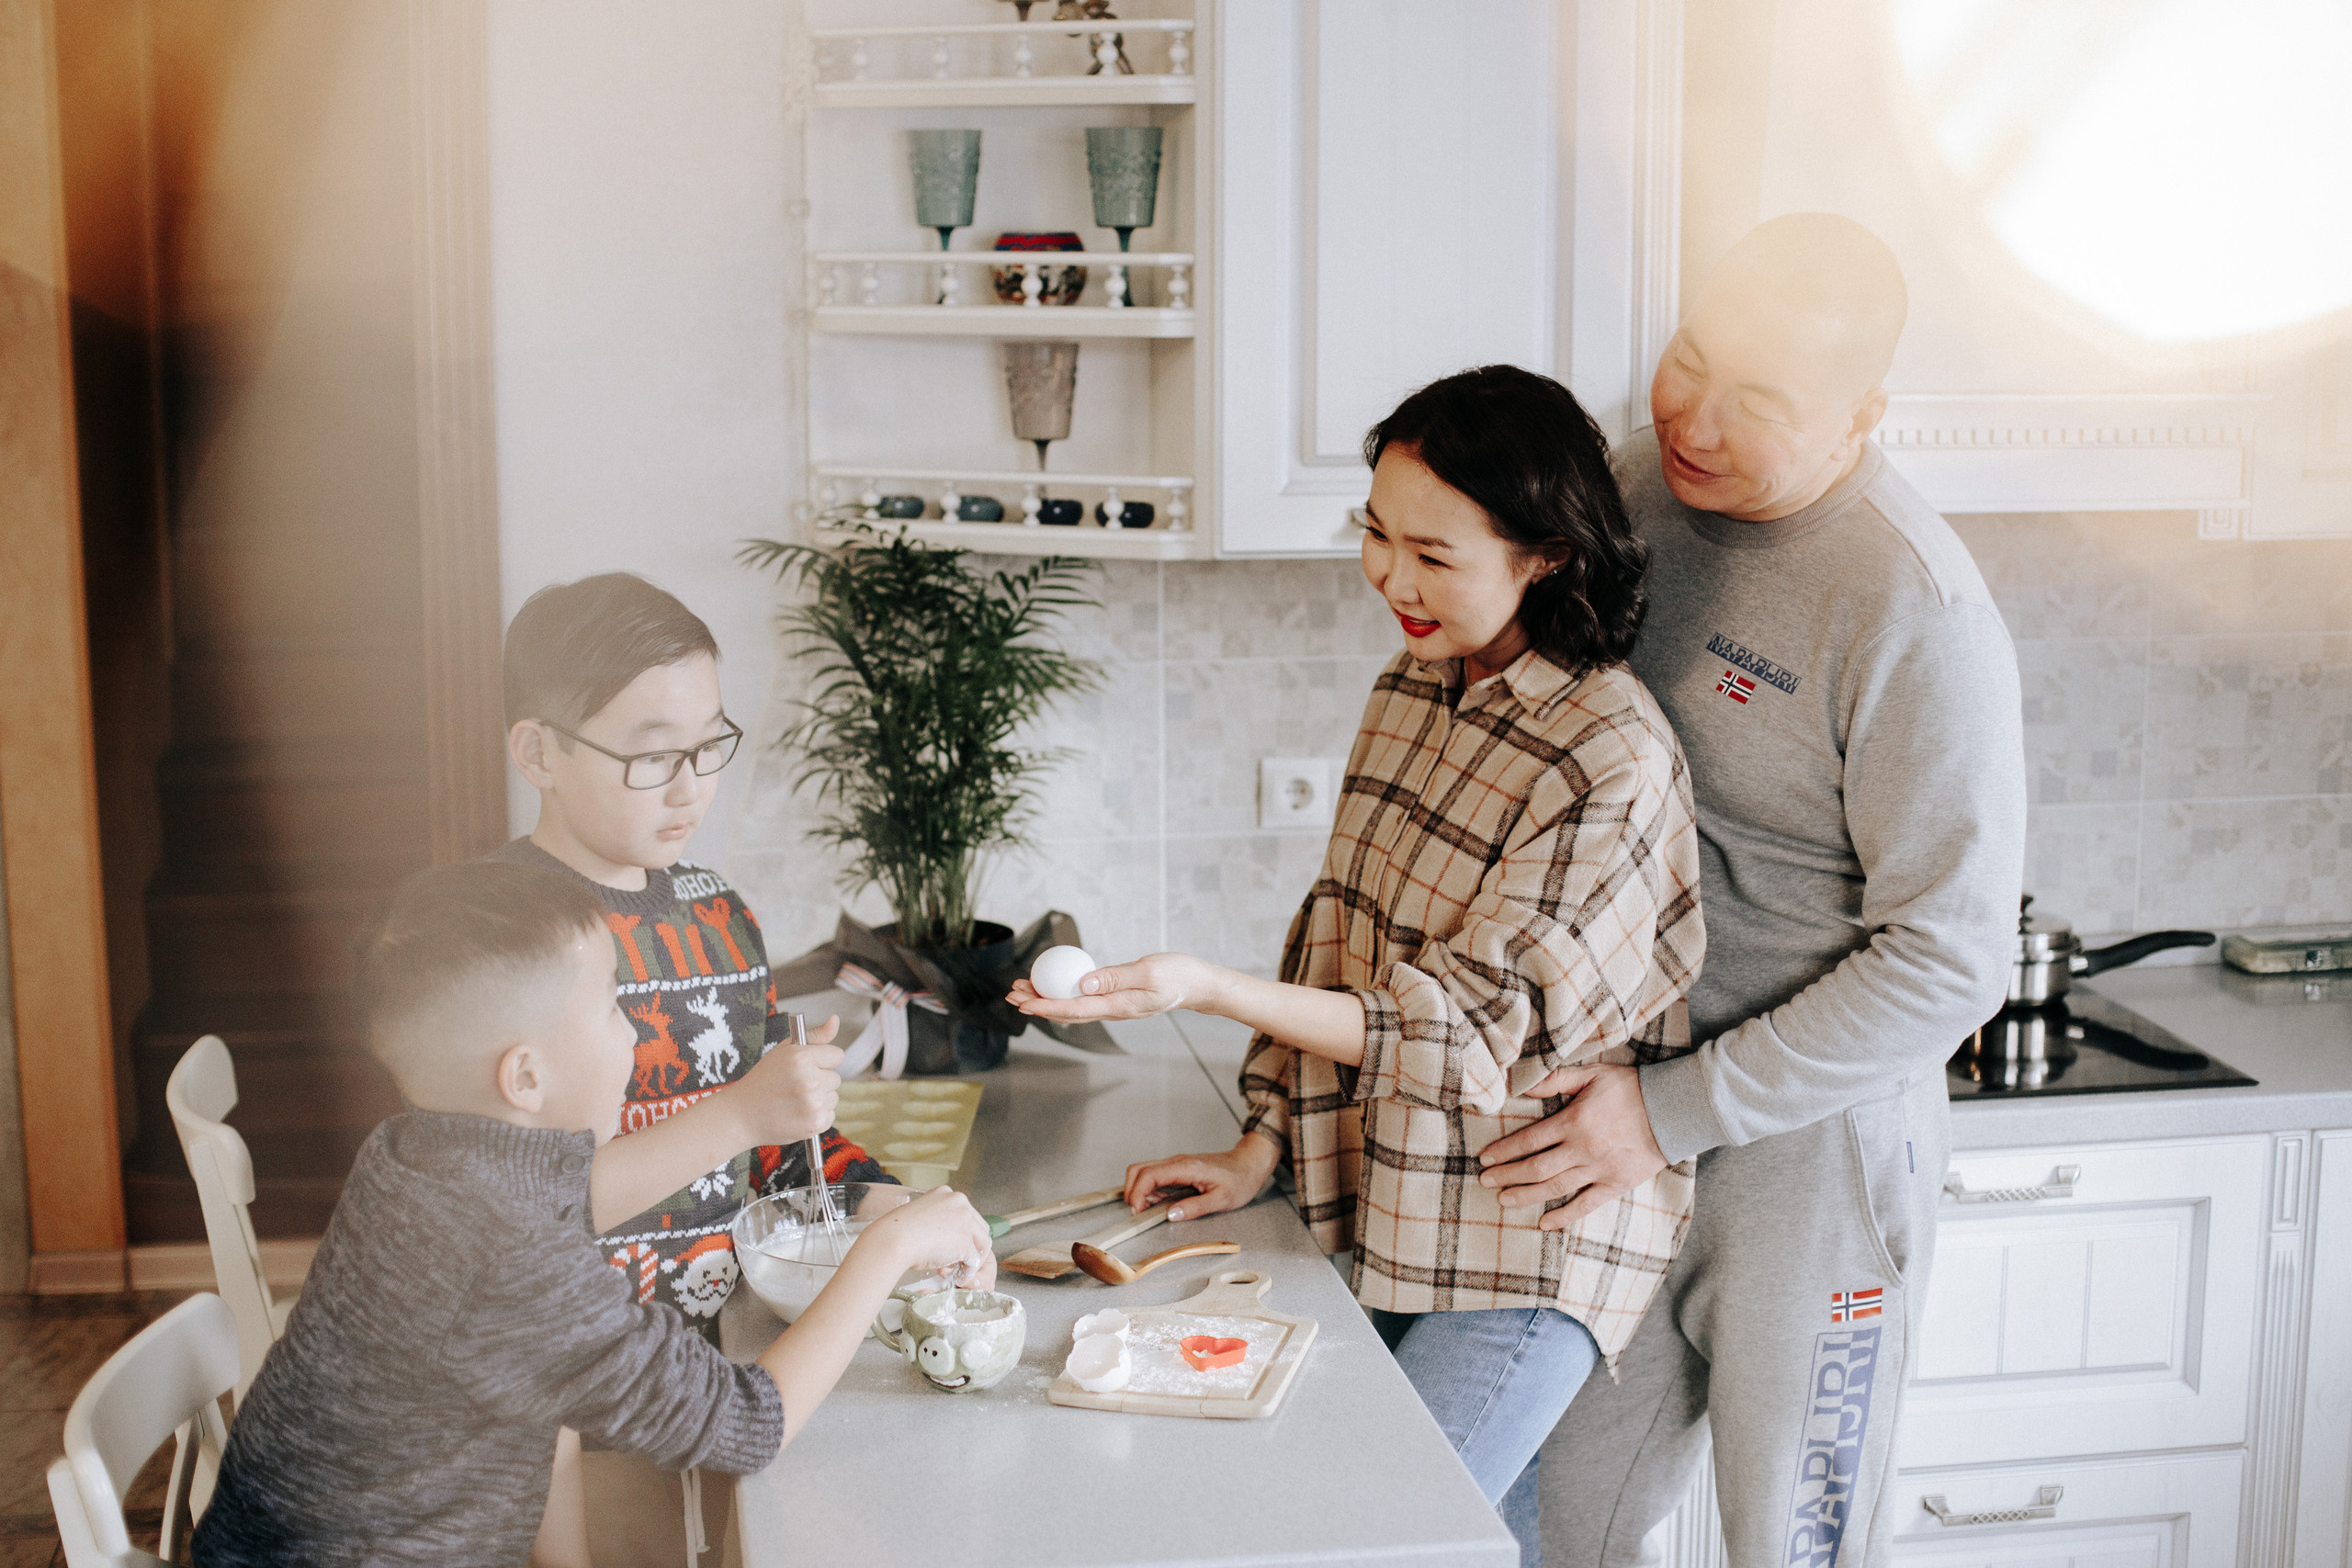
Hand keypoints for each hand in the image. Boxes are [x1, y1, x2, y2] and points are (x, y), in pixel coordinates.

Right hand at [734, 1016, 843, 1145]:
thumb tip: (835, 1019)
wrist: (742, 1115)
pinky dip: (817, 1116)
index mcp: (801, 1058)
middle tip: (795, 1086)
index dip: (822, 1061)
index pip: (837, 1055)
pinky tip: (797, 1113)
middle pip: (836, 1078)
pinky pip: (830, 1115)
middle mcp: (809, 1081)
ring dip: (819, 1099)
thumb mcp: (785, 1050)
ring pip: (833, 1097)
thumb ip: (815, 1036)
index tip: (808, 1067)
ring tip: (794, 1100)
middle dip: (820, 1080)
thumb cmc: (764, 1080)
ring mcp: (813, 1104)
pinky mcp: (815, 1124)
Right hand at [861, 1185, 995, 1287]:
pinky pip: (974, 1261)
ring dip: (972, 1258)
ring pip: (981, 1243)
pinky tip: (958, 1276)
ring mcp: (965, 1222)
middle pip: (979, 1227)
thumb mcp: (920, 1214)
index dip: (963, 1231)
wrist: (893, 1239)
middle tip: (960, 1259)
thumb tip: (944, 1233)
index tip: (955, 1243)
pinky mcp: (965, 1242)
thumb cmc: (898, 1231)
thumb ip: (936, 1217)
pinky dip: (968, 1271)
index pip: (966, 1213)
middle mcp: (960, 1203)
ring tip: (960, 1268)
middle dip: (972, 1244)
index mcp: (946, 1193)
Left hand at [1008, 952, 1223, 1023]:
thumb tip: (1082, 983)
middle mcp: (1112, 1010)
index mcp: (1118, 1006)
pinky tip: (1054, 981)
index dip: (1045, 1006)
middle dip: (1036, 1003)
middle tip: (1012, 992)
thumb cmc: (1178, 976)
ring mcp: (1114, 1006)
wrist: (1199, 985)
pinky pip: (1084, 999)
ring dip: (1046, 998)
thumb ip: (1115, 977)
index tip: (1023, 1001)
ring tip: (1023, 987)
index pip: (1073, 1009)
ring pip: (1072, 1006)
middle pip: (1066, 1011)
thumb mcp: (1149, 971)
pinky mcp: (1116, 998)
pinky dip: (1063, 991)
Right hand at [1123, 1135, 1279, 1221]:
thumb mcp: (1222, 1199)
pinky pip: (1155, 1177)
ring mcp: (1176, 1165)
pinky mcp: (1177, 1170)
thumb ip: (1195, 1208)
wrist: (1249, 1164)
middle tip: (1139, 1214)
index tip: (1137, 1212)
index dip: (1137, 1194)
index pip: (1149, 1175)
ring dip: (1139, 1192)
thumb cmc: (1239, 1179)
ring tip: (1149, 1212)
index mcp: (1186, 1167)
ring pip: (1144, 1172)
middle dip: (1131, 1192)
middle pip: (1139, 1170)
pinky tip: (1159, 1205)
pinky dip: (1149, 1191)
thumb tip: (1171, 1215)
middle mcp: (1177, 1162)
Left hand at [1477, 1062, 1667, 1230]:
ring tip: (1503, 1201)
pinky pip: (1585, 1205)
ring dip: (1526, 1196)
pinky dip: (1564, 1217)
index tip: (1485, 1158)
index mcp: (1573, 1121)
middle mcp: (1583, 1149)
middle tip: (1485, 1181)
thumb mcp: (1592, 1074)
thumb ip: (1556, 1080)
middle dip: (1507, 1176)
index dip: (1504, 1151)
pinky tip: (1544, 1224)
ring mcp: (1599, 1170)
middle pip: (1535, 1168)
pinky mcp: (1615, 1185)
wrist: (1673, 1110)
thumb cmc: (1630, 1089)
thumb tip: (1522, 1086)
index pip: (1529, 1140)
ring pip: (1555, 1188)